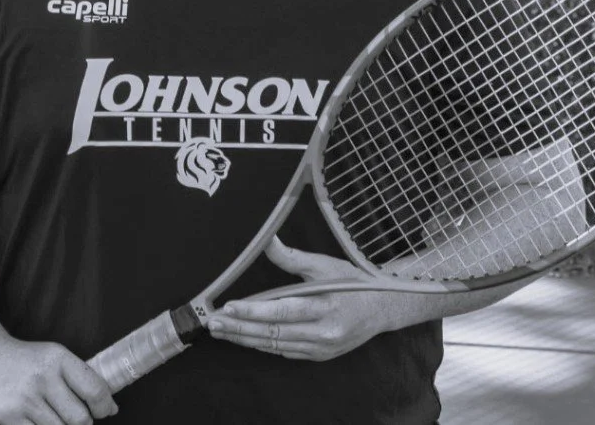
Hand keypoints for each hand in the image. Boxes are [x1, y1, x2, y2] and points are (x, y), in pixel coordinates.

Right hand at [0, 334, 117, 423]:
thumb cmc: (25, 360)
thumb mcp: (54, 357)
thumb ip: (79, 378)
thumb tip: (109, 406)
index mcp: (59, 358)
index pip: (94, 388)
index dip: (104, 405)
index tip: (106, 411)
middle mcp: (43, 377)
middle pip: (79, 418)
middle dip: (83, 422)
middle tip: (79, 418)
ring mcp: (25, 399)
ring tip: (55, 416)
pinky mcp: (9, 417)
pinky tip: (39, 420)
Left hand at [207, 236, 416, 360]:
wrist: (381, 308)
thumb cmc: (351, 282)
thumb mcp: (324, 265)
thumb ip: (291, 257)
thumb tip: (265, 239)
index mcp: (325, 307)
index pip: (281, 311)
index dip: (253, 310)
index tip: (228, 306)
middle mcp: (322, 333)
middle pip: (273, 332)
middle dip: (240, 327)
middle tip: (214, 322)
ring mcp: (320, 348)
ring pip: (275, 345)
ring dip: (245, 338)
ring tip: (221, 331)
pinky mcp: (318, 356)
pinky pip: (284, 352)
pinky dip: (263, 345)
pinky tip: (245, 338)